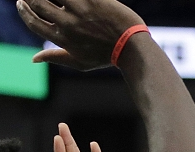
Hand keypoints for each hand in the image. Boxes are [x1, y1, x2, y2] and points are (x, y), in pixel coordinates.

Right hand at [16, 0, 144, 69]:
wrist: (132, 47)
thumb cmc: (106, 56)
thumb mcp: (80, 62)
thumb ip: (56, 57)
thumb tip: (33, 59)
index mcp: (63, 39)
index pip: (34, 22)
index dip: (24, 11)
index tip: (21, 3)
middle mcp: (68, 24)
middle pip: (38, 3)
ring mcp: (80, 9)